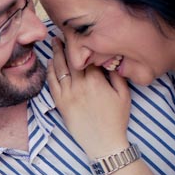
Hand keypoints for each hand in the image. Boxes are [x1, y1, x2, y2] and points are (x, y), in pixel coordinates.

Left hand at [47, 38, 131, 157]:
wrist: (103, 143)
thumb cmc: (116, 119)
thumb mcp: (124, 95)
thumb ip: (116, 75)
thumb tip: (109, 60)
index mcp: (96, 81)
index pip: (86, 57)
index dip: (82, 44)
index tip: (78, 33)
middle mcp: (80, 85)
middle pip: (70, 59)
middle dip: (66, 44)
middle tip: (63, 31)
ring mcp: (68, 95)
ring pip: (59, 69)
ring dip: (56, 53)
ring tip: (54, 41)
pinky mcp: (60, 104)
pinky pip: (52, 84)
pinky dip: (50, 71)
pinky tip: (50, 62)